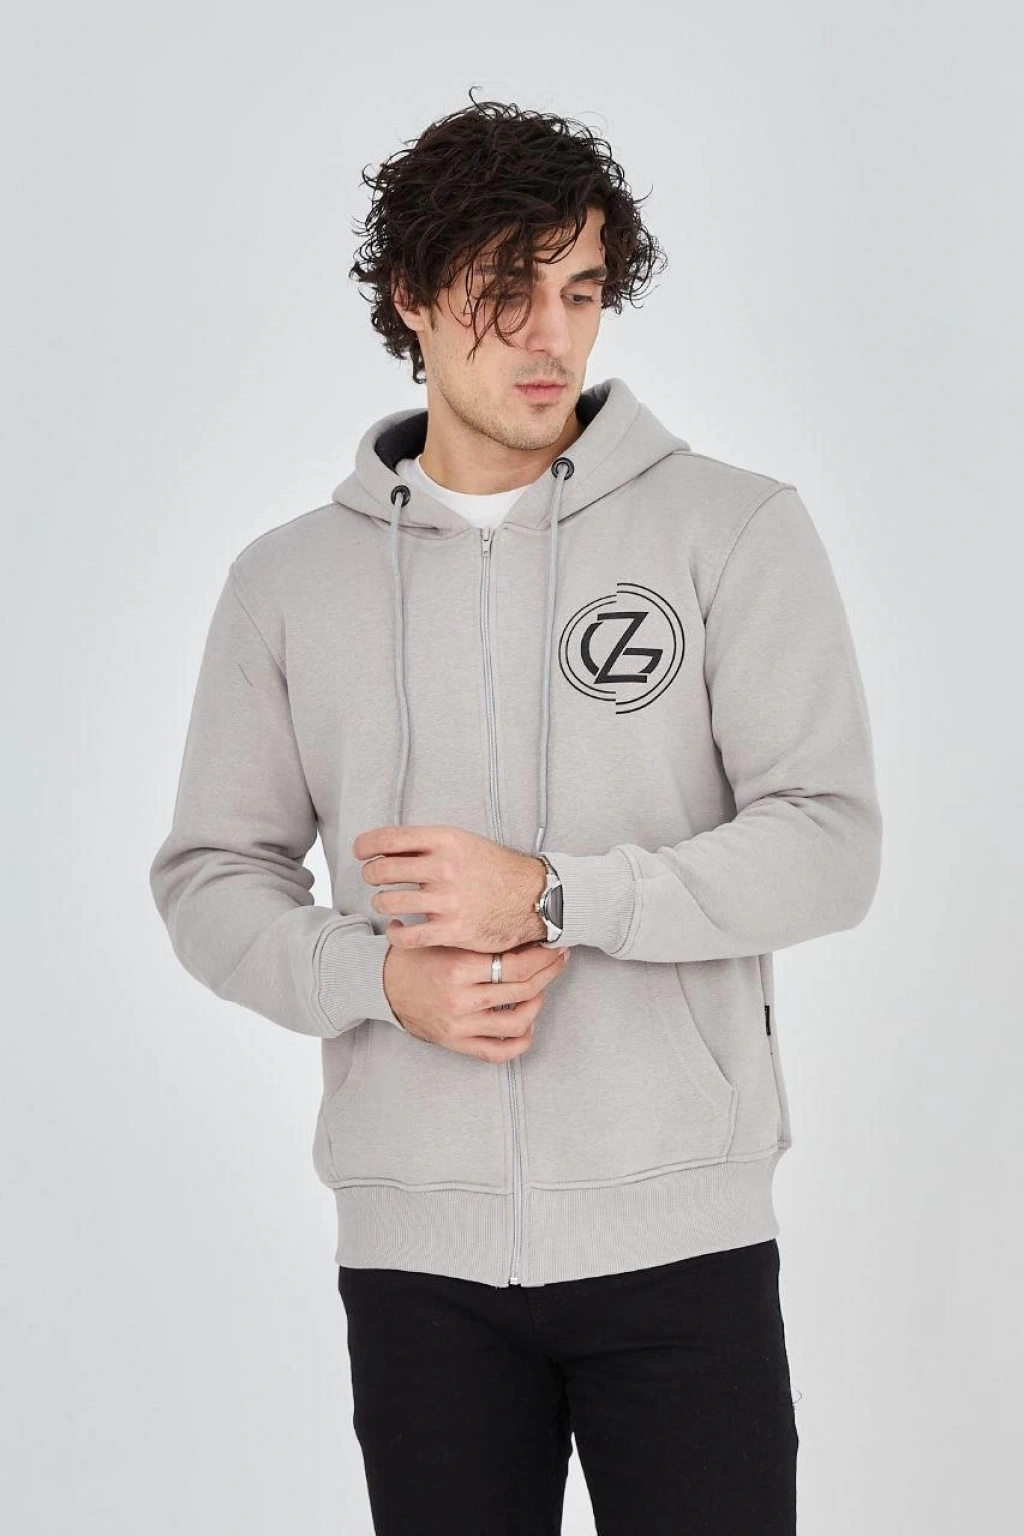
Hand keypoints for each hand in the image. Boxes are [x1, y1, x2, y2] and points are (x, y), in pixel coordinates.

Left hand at [353, 824, 548, 951]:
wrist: (534, 897)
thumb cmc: (497, 870)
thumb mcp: (465, 843)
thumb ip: (430, 844)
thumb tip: (391, 846)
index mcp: (446, 841)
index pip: (390, 839)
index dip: (366, 845)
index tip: (361, 851)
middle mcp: (444, 868)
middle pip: (382, 870)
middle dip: (370, 875)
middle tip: (374, 879)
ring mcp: (447, 901)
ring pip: (388, 902)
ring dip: (381, 903)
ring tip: (387, 903)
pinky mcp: (452, 930)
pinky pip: (407, 936)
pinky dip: (395, 934)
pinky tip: (399, 929)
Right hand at [383, 941, 569, 1061]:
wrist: (382, 984)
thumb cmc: (416, 957)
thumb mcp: (443, 937)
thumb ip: (478, 937)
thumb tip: (525, 929)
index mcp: (458, 966)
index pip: (516, 963)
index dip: (543, 955)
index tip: (554, 946)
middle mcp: (461, 998)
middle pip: (522, 989)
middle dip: (548, 972)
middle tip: (557, 960)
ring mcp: (459, 1024)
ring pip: (517, 1022)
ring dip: (537, 1004)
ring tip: (539, 989)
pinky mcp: (456, 1042)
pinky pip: (497, 1052)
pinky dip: (519, 1042)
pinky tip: (526, 1027)